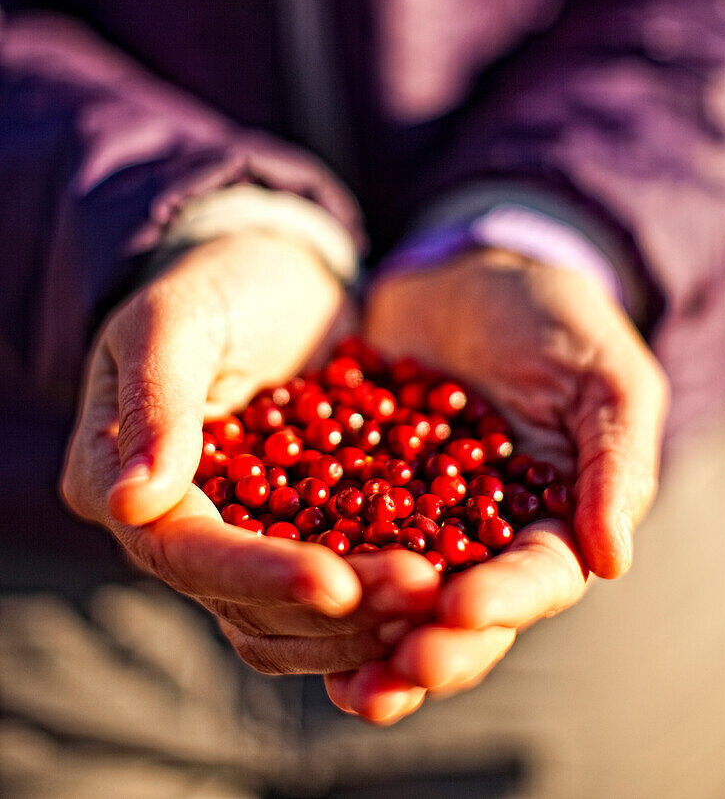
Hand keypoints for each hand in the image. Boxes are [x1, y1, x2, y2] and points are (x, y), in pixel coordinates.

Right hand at [61, 230, 440, 673]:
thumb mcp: (178, 316)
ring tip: (438, 595)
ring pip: (290, 617)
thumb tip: (131, 502)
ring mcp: (233, 535)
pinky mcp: (291, 533)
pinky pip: (333, 586)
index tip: (338, 585)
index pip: (185, 550)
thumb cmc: (220, 279)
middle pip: (243, 601)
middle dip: (332, 607)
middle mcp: (167, 525)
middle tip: (419, 592)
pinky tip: (441, 584)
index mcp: (114, 476)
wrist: (277, 274)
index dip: (261, 575)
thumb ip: (158, 399)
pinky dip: (379, 597)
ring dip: (364, 619)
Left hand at [325, 247, 667, 721]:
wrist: (472, 272)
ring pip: (393, 597)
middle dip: (428, 648)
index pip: (534, 580)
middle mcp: (481, 538)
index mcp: (552, 522)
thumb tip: (611, 560)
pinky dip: (312, 570)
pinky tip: (280, 595)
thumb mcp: (603, 379)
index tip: (457, 610)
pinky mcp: (357, 488)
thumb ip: (614, 462)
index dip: (500, 603)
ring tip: (341, 680)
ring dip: (367, 641)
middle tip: (391, 670)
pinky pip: (333, 536)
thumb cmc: (558, 320)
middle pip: (459, 613)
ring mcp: (415, 518)